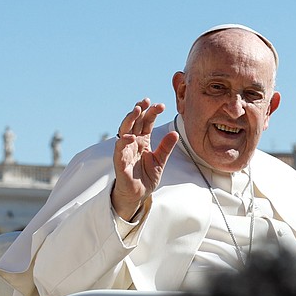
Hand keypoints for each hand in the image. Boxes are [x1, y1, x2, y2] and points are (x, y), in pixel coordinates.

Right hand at [111, 98, 179, 220]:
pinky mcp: (120, 162)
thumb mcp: (160, 160)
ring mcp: (125, 151)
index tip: (161, 105)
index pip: (146, 123)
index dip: (152, 113)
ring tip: (137, 110)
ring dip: (129, 120)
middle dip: (139, 110)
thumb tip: (175, 133)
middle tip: (146, 101)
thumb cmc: (146, 176)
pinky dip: (123, 142)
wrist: (138, 194)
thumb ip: (166, 147)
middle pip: (134, 122)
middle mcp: (133, 142)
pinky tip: (130, 136)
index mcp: (143, 140)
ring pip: (124, 131)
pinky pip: (119, 150)